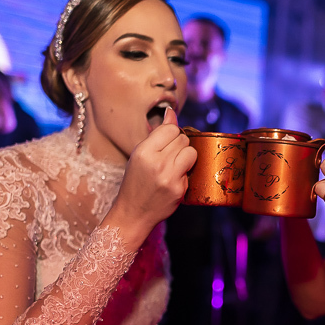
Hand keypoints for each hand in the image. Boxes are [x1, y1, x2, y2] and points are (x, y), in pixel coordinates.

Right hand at [107, 107, 196, 238]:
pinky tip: (174, 180)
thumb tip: (171, 112)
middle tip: (169, 157)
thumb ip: (157, 134)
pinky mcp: (179, 188)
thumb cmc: (136, 181)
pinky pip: (191, 169)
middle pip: (182, 139)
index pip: (170, 128)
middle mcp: (157, 162)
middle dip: (178, 145)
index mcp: (143, 151)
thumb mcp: (140, 155)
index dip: (171, 134)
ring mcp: (169, 176)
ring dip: (186, 157)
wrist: (133, 212)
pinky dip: (185, 173)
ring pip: (191, 151)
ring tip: (174, 165)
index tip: (166, 143)